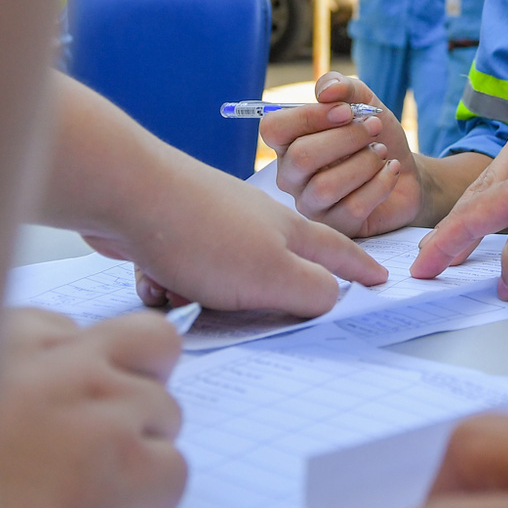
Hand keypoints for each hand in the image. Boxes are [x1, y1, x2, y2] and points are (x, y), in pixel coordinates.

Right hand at [0, 309, 186, 507]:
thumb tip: (37, 374)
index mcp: (9, 337)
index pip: (79, 328)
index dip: (80, 371)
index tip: (54, 408)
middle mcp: (64, 363)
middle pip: (152, 342)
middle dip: (143, 378)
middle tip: (106, 430)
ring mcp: (101, 410)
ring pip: (168, 411)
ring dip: (140, 448)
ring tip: (85, 486)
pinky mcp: (126, 464)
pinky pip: (174, 470)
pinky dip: (151, 497)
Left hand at [44, 73, 386, 316]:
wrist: (126, 193)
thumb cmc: (203, 236)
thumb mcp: (272, 275)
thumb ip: (311, 291)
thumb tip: (332, 297)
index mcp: (289, 230)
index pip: (337, 251)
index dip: (361, 268)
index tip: (382, 278)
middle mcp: (256, 221)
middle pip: (278, 264)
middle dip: (268, 294)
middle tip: (265, 313)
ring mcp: (214, 222)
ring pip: (223, 275)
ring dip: (205, 296)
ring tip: (182, 297)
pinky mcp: (173, 230)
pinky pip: (181, 272)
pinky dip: (170, 285)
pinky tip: (154, 285)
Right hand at [261, 71, 428, 236]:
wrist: (408, 173)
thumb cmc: (375, 138)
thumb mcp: (364, 102)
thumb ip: (343, 87)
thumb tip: (326, 92)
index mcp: (289, 143)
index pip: (273, 129)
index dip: (309, 116)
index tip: (347, 111)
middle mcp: (292, 176)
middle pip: (301, 157)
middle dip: (346, 138)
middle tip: (373, 128)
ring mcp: (311, 205)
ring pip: (326, 186)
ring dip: (364, 162)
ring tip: (381, 153)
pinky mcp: (337, 227)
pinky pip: (353, 207)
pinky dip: (380, 183)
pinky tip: (390, 171)